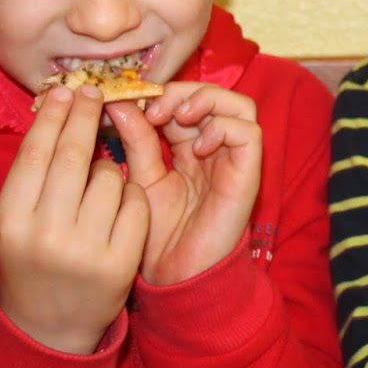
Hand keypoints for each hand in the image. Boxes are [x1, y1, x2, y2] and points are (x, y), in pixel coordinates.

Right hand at [0, 84, 149, 353]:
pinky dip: (131, 192)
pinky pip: (135, 202)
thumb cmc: (32, 257)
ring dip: (110, 164)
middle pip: (73, 157)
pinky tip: (119, 201)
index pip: (36, 152)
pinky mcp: (120, 262)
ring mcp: (85, 251)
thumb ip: (33, 173)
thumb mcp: (16, 218)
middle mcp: (45, 235)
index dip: (53, 116)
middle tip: (93, 93)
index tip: (66, 91)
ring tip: (100, 176)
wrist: (50, 324)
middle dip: (85, 117)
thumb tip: (60, 109)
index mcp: (11, 220)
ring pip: (111, 176)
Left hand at [109, 82, 261, 285]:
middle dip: (183, 92)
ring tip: (179, 117)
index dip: (162, 93)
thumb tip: (118, 102)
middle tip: (155, 109)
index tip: (132, 103)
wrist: (175, 275)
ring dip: (208, 101)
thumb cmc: (158, 233)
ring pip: (239, 105)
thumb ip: (136, 139)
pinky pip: (249, 133)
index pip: (185, 100)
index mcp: (189, 147)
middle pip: (215, 94)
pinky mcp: (247, 174)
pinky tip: (196, 147)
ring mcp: (234, 160)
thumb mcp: (141, 177)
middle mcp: (216, 148)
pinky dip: (223, 128)